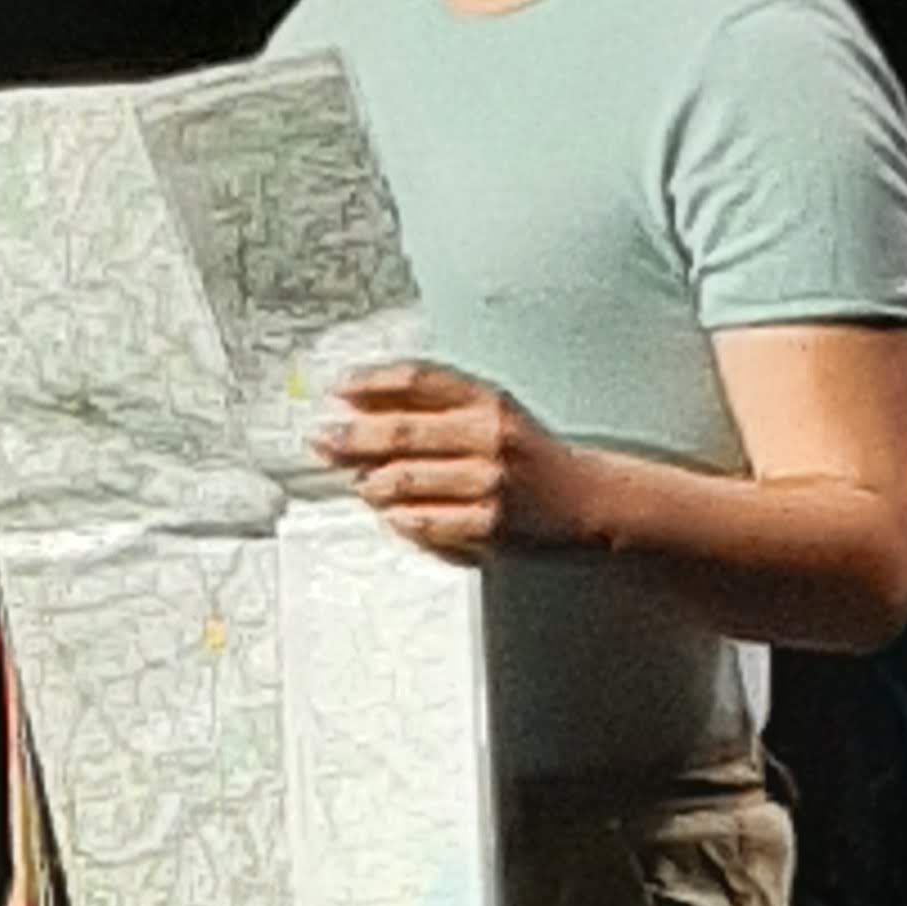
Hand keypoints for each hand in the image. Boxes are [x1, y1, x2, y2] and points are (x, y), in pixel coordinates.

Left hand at [312, 359, 593, 561]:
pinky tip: (391, 514)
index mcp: (488, 401)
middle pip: (402, 432)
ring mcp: (489, 482)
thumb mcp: (489, 415)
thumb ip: (430, 408)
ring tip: (362, 483)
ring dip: (371, 484)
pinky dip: (399, 518)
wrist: (585, 498)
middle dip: (351, 438)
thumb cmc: (525, 455)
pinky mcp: (489, 524)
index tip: (337, 389)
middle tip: (321, 441)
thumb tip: (359, 405)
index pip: (418, 381)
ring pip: (405, 481)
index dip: (371, 383)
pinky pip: (424, 522)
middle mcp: (489, 436)